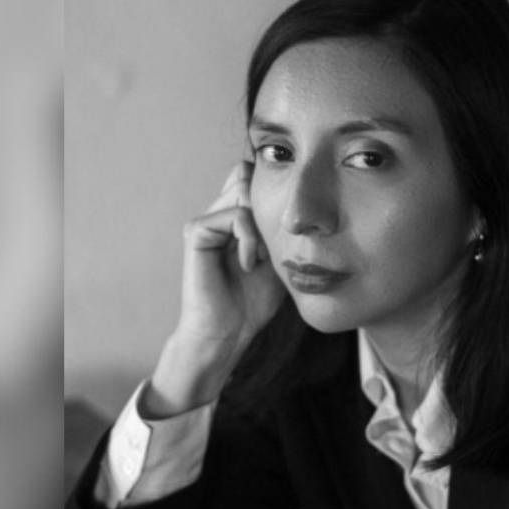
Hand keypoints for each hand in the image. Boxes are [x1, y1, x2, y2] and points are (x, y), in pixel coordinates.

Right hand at [145, 161, 284, 415]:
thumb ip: (286, 230)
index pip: (255, 175)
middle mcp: (219, 212)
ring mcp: (206, 220)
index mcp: (236, 216)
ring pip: (244, 190)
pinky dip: (249, 238)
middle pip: (249, 175)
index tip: (291, 227)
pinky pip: (233, 215)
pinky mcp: (197, 231)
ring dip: (262, 224)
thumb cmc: (254, 302)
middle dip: (270, 205)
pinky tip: (249, 265)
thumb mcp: (281, 258)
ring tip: (261, 258)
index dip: (276, 190)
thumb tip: (311, 206)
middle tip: (274, 246)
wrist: (226, 333)